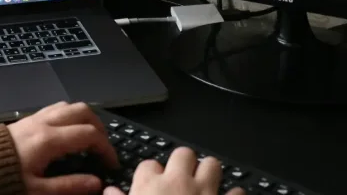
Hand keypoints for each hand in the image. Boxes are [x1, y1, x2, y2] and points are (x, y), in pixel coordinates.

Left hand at [7, 101, 118, 194]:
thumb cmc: (0, 181)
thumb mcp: (37, 190)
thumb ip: (69, 186)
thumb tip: (96, 183)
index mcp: (50, 140)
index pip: (90, 134)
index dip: (106, 148)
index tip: (111, 163)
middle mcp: (44, 123)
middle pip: (83, 111)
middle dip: (99, 127)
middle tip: (103, 147)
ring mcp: (34, 119)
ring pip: (68, 106)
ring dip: (84, 118)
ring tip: (89, 138)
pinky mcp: (25, 121)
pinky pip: (54, 109)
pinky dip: (69, 117)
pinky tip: (67, 133)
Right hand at [103, 147, 244, 194]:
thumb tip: (110, 192)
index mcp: (149, 188)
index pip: (148, 165)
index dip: (149, 174)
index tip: (150, 184)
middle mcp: (178, 184)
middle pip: (183, 155)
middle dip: (182, 164)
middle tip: (180, 178)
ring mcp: (205, 192)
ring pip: (212, 164)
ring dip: (209, 173)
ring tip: (204, 185)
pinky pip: (236, 192)